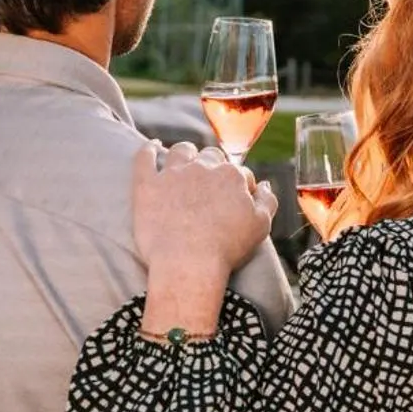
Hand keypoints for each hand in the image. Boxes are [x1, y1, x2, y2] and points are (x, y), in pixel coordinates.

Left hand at [132, 143, 277, 339]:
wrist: (188, 263)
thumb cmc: (226, 248)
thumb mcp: (260, 225)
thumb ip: (267, 200)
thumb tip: (263, 184)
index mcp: (232, 176)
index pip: (239, 172)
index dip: (239, 186)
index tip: (235, 201)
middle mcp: (203, 168)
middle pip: (211, 157)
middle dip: (214, 166)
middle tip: (210, 186)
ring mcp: (173, 174)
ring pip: (181, 151)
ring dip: (186, 154)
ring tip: (185, 163)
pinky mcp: (148, 185)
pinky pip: (145, 158)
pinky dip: (149, 150)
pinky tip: (153, 147)